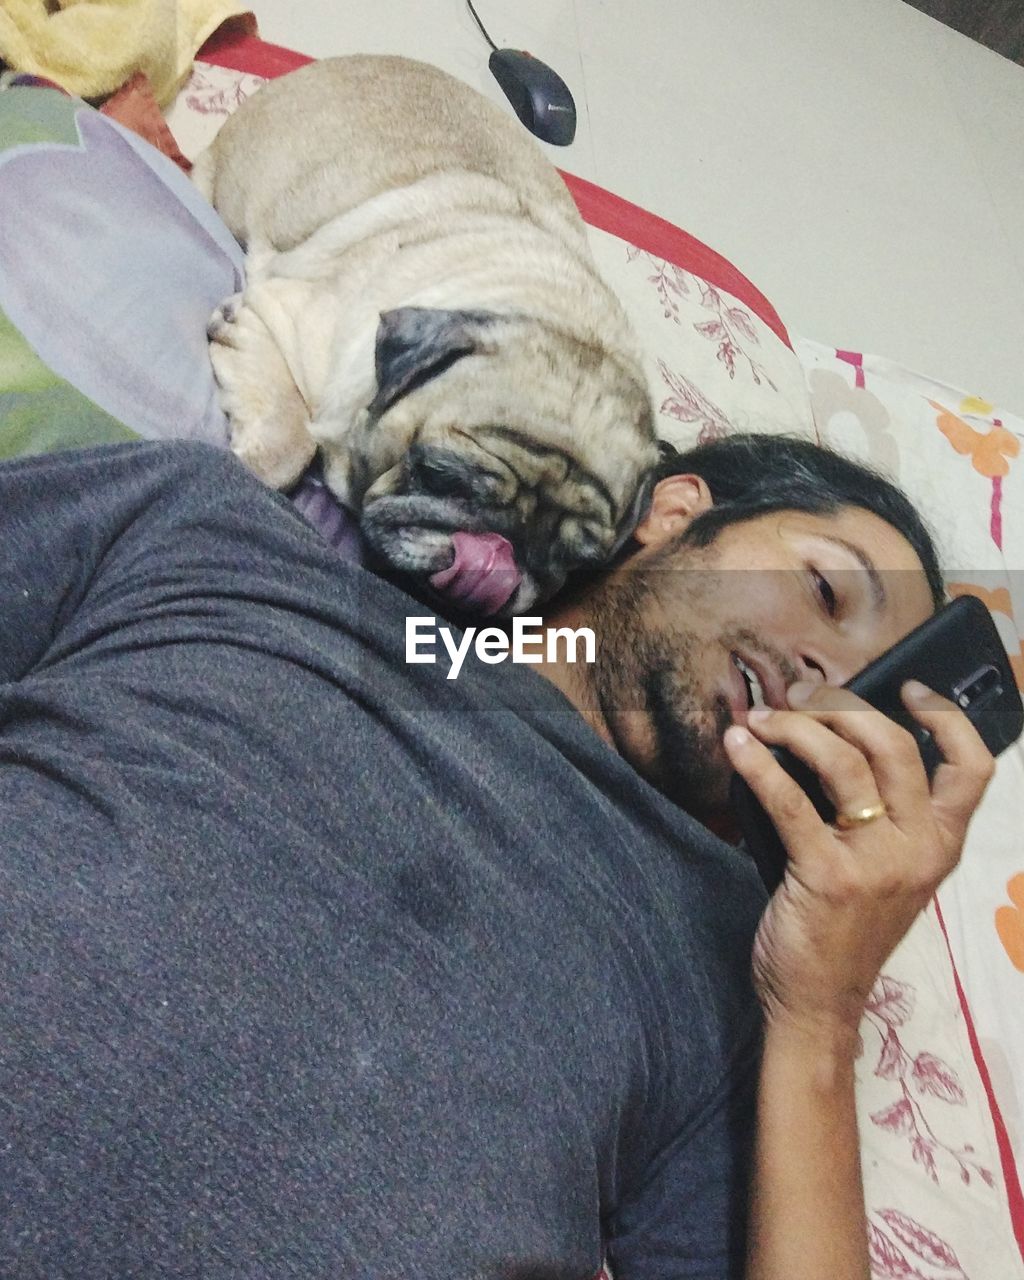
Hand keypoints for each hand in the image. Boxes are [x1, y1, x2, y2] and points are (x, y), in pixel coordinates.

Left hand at [724, 680, 994, 1036]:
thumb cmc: (845, 930)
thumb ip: (879, 818)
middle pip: (894, 746)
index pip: (972, 770)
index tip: (911, 686)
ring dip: (797, 727)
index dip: (947, 718)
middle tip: (800, 698)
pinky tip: (738, 746)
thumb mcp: (888, 873)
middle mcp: (918, 849)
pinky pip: (789, 800)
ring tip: (764, 718)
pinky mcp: (828, 876)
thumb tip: (831, 743)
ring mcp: (876, 863)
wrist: (819, 1004)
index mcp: (939, 846)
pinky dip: (758, 763)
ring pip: (843, 762)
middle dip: (842, 708)